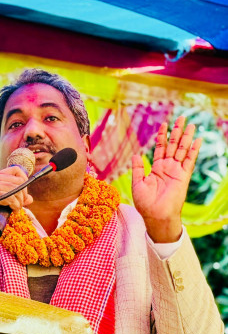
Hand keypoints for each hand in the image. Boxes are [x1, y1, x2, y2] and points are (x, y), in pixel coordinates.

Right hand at [0, 166, 32, 228]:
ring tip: (16, 209)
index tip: (24, 192)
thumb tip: (30, 199)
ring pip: (16, 189)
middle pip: (19, 181)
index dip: (24, 179)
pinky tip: (13, 210)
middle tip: (20, 204)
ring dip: (20, 202)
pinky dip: (15, 206)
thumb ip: (14, 197)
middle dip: (23, 194)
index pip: (16, 170)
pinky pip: (11, 198)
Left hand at [131, 116, 201, 242]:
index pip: (160, 148)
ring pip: (182, 150)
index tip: (164, 124)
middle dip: (176, 131)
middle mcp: (167, 168)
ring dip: (186, 137)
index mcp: (156, 169)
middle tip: (181, 117)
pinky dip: (193, 150)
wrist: (155, 216)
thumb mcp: (137, 184)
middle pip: (173, 145)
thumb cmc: (145, 203)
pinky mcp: (183, 176)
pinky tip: (197, 140)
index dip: (162, 136)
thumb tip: (135, 154)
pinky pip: (189, 161)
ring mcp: (176, 171)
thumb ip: (138, 169)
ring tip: (190, 124)